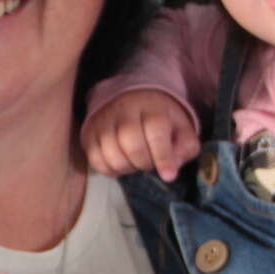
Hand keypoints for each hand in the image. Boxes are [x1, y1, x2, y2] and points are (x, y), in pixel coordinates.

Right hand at [82, 89, 199, 181]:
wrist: (132, 97)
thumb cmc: (160, 118)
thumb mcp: (181, 128)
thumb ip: (185, 148)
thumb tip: (172, 168)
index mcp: (153, 107)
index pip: (156, 131)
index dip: (163, 157)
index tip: (169, 176)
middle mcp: (125, 110)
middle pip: (132, 145)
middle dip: (144, 162)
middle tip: (149, 162)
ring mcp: (103, 120)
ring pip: (112, 155)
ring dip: (127, 167)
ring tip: (135, 162)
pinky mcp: (89, 131)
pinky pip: (95, 160)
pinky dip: (109, 169)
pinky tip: (121, 163)